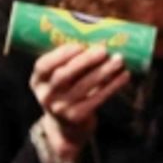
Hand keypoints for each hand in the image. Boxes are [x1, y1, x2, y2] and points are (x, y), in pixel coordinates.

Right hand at [29, 43, 129, 162]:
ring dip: (103, 71)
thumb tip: (101, 36)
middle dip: (84, 61)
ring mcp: (60, 108)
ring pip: (83, 87)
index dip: (61, 54)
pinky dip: (112, 86)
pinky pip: (97, 98)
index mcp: (38, 81)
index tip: (80, 44)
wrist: (67, 126)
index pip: (43, 66)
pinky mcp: (76, 117)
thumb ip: (73, 61)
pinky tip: (124, 75)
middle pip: (63, 75)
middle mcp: (46, 95)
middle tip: (103, 50)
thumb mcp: (61, 78)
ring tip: (119, 60)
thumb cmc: (68, 90)